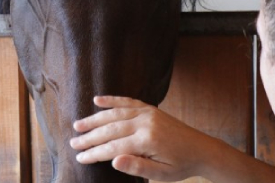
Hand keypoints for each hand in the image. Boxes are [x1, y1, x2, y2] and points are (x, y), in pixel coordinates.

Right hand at [69, 96, 214, 180]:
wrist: (202, 149)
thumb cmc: (181, 165)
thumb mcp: (162, 175)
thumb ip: (138, 167)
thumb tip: (113, 161)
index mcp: (147, 140)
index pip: (113, 147)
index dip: (95, 153)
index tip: (79, 158)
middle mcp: (145, 123)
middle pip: (110, 129)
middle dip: (90, 137)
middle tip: (73, 143)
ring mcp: (147, 113)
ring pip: (115, 114)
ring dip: (95, 118)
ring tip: (78, 125)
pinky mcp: (150, 108)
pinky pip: (128, 102)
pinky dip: (112, 100)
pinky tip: (97, 100)